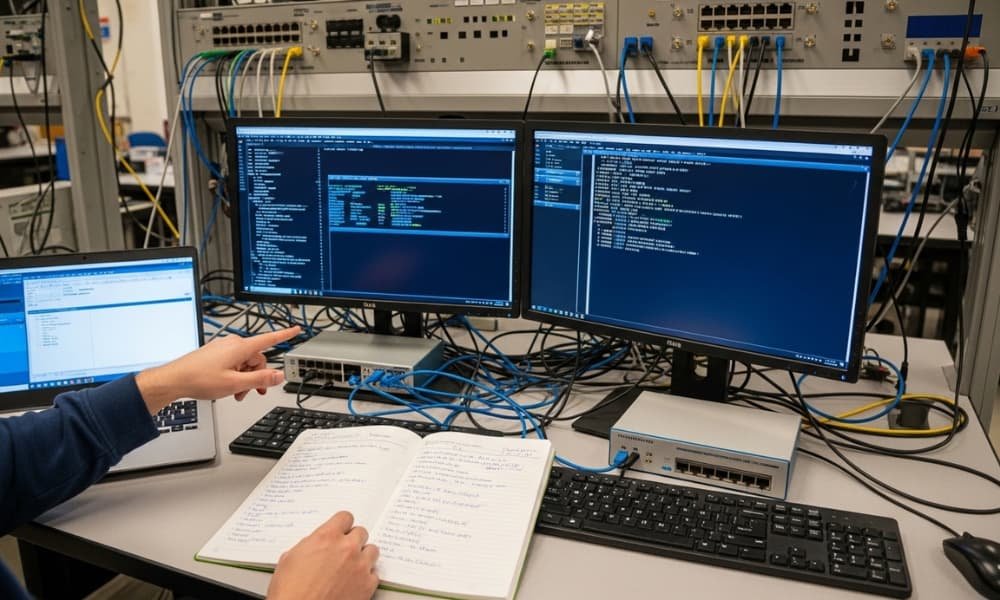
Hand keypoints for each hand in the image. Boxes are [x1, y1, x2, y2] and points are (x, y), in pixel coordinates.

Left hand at [135, 326, 300, 413]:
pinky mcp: (216, 354)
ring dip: (246, 378)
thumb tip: (278, 375)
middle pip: (257, 358)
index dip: (285, 335)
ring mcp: (223, 348)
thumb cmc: (199, 379)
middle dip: (258, 375)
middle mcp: (232, 344)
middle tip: (253, 391)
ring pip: (245, 362)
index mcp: (240, 347)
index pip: (269, 339)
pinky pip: (234, 362)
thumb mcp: (235, 383)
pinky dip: (236, 375)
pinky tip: (229, 387)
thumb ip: (260, 379)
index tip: (296, 330)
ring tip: (237, 393)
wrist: (175, 379)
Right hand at [267, 511, 379, 599]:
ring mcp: (360, 566)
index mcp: (326, 538)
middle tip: (344, 550)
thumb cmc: (290, 592)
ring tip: (352, 566)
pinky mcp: (367, 585)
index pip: (345, 517)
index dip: (342, 525)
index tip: (341, 530)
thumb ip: (307, 546)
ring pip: (372, 550)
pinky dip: (366, 577)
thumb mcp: (289, 560)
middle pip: (361, 532)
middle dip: (352, 540)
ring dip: (363, 556)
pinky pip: (374, 574)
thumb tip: (312, 546)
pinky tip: (355, 582)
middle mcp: (346, 548)